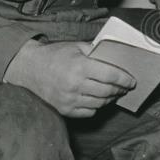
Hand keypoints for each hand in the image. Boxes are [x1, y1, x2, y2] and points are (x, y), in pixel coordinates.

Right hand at [4, 39, 135, 117]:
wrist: (28, 68)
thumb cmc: (54, 55)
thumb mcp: (75, 47)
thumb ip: (95, 52)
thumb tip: (115, 58)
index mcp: (80, 67)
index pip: (111, 76)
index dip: (125, 79)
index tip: (132, 81)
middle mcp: (75, 85)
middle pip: (108, 91)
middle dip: (120, 89)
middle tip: (125, 87)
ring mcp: (69, 100)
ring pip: (100, 104)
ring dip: (110, 99)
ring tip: (113, 93)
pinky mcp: (64, 110)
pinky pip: (88, 112)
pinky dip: (96, 107)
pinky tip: (97, 99)